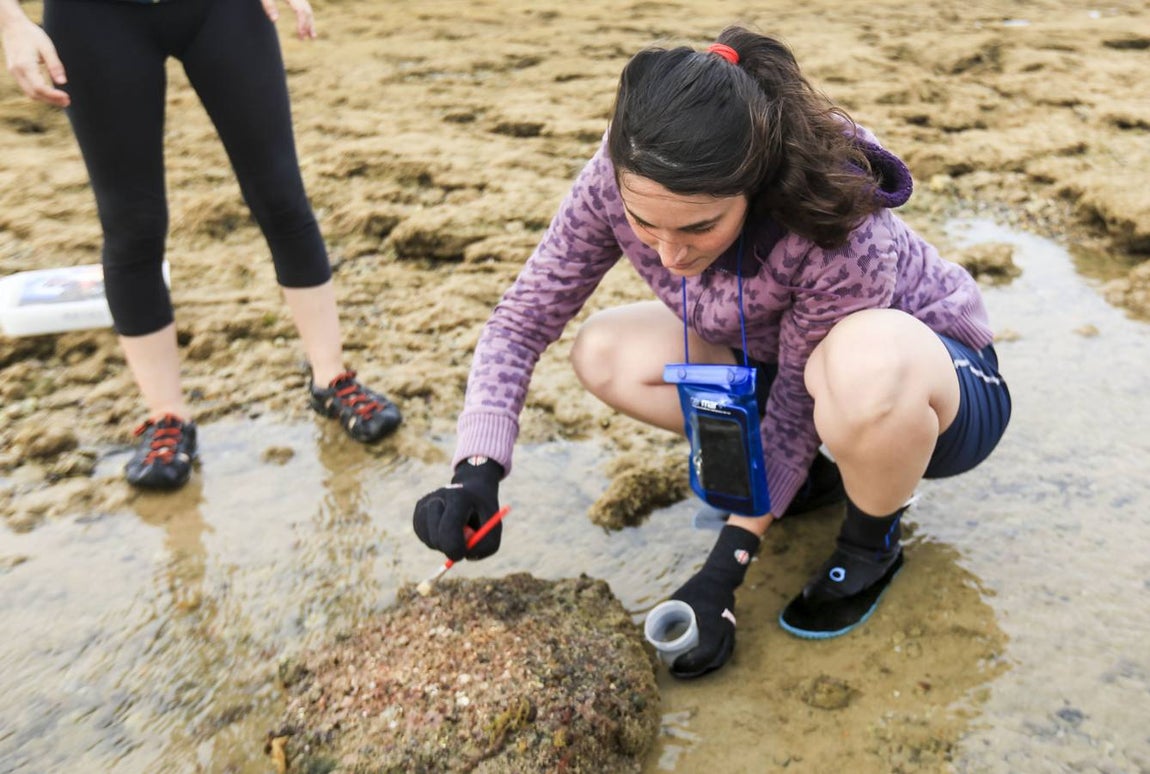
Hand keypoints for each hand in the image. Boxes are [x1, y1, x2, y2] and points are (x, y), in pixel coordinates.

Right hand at [0, 14, 68, 106]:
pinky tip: (51, 92)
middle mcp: (17, 71)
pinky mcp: (15, 72)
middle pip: (34, 94)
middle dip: (51, 100)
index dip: (54, 96)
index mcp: (25, 65)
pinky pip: (27, 87)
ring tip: (61, 99)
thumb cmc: (31, 34)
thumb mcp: (47, 47)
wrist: (12, 25)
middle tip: (67, 102)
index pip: (39, 88)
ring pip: (30, 93)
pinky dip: (39, 93)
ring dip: (45, 99)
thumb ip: (55, 65)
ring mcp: (14, 72)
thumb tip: (63, 82)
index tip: (67, 98)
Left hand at [259, 0, 315, 39]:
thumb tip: (274, 20)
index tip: (301, 36)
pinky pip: (303, 6)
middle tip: (305, 39)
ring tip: (312, 36)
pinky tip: (305, 23)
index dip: (302, 24)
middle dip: (308, 25)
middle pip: (307, 10)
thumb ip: (268, 5)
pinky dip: (305, 15)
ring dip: (310, 22)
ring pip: (307, 8)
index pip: (301, 11)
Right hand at [413, 457, 503, 561]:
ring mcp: (426, 502)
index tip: (462, 555)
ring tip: (456, 531)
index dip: (455, 547)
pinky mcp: (418, 510)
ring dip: (443, 544)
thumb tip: (464, 556)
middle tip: (461, 548)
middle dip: (449, 548)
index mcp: (459, 496)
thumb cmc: (484, 513)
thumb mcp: (494, 528)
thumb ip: (485, 546)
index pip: (449, 528)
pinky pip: (423, 537)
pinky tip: (445, 527)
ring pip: (429, 539)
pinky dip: (435, 540)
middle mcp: (438, 496)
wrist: (473, 490)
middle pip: (436, 537)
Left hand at [667, 524, 759, 678]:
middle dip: (695, 670)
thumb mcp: (678, 600)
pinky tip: (700, 665)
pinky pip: (724, 653)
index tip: (675, 665)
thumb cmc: (697, 589)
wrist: (719, 579)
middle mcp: (725, 630)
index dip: (690, 663)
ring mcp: (730, 632)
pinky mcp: (731, 633)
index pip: (705, 652)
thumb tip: (650, 634)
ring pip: (720, 659)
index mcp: (712, 623)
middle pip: (713, 661)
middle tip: (677, 671)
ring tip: (686, 671)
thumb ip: (666, 616)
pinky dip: (713, 662)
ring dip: (704, 669)